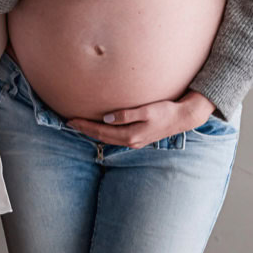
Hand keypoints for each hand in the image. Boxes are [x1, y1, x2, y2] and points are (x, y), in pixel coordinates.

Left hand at [65, 91, 215, 149]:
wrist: (183, 118)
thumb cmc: (165, 111)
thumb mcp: (146, 111)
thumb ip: (126, 115)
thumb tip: (106, 118)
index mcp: (130, 135)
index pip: (101, 131)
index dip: (84, 126)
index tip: (70, 120)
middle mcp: (130, 141)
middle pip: (101, 136)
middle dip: (85, 130)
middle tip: (69, 122)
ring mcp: (134, 141)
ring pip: (107, 138)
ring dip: (93, 132)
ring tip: (80, 125)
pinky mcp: (138, 138)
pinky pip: (114, 137)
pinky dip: (103, 132)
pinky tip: (99, 127)